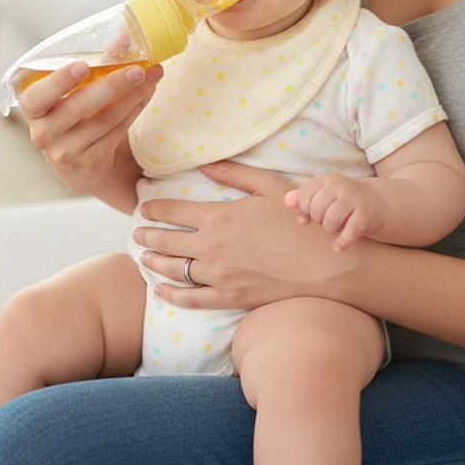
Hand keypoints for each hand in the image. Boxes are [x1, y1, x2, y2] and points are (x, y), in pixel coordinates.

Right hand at [20, 60, 161, 206]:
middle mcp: (45, 133)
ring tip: (153, 75)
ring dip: (134, 95)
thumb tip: (124, 33)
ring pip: (106, 119)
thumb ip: (94, 62)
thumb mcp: (70, 93)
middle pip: (79, 106)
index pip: (36, 97)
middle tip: (137, 70)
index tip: (82, 65)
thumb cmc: (71, 116)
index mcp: (33, 110)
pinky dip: (136, 108)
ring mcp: (67, 151)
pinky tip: (148, 92)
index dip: (59, 81)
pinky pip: (118, 130)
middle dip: (112, 85)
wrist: (77, 166)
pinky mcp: (91, 161)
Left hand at [134, 160, 360, 308]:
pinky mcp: (230, 299)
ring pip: (173, 270)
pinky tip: (159, 290)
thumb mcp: (269, 186)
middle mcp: (211, 247)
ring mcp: (219, 276)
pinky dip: (170, 295)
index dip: (153, 209)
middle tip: (136, 233)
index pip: (172, 211)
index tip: (144, 208)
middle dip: (146, 235)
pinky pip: (191, 299)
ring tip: (143, 256)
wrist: (328, 266)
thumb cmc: (301, 221)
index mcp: (218, 216)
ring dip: (153, 262)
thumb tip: (203, 164)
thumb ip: (233, 173)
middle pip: (166, 241)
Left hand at [286, 173, 387, 250]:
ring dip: (329, 229)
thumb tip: (287, 202)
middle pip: (316, 208)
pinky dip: (342, 242)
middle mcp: (340, 185)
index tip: (309, 216)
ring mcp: (354, 198)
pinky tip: (338, 247)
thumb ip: (302, 197)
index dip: (303, 210)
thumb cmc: (341, 200)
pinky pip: (350, 231)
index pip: (305, 195)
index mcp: (326, 179)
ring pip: (331, 220)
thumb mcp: (322, 194)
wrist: (376, 201)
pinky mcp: (366, 214)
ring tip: (333, 228)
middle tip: (325, 221)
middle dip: (317, 219)